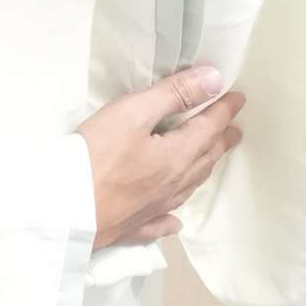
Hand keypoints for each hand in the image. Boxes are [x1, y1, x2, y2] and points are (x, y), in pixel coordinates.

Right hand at [76, 65, 245, 250]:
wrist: (66, 208)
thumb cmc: (98, 154)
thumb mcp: (133, 112)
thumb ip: (174, 95)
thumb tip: (215, 81)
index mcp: (176, 157)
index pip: (207, 129)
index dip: (223, 111)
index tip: (239, 99)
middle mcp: (171, 185)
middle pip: (203, 159)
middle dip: (220, 141)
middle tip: (234, 131)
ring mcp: (153, 209)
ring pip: (187, 187)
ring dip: (203, 169)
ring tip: (211, 160)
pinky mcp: (132, 225)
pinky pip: (161, 221)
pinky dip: (172, 218)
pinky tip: (174, 221)